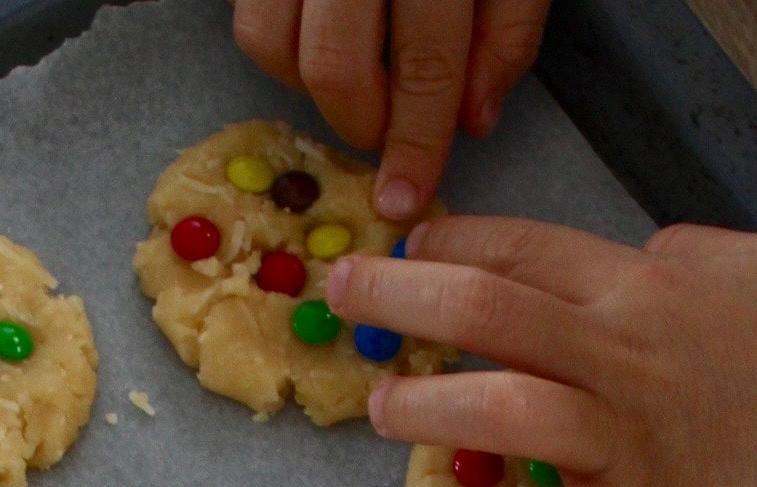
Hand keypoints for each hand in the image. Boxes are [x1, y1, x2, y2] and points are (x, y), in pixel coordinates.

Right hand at [232, 0, 552, 218]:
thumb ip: (508, 22)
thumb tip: (475, 117)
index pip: (426, 64)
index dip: (418, 143)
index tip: (405, 197)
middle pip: (333, 66)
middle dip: (360, 122)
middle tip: (385, 132)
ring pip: (271, 42)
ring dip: (310, 83)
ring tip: (356, 73)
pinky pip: (248, 8)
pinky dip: (280, 38)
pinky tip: (324, 28)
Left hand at [328, 217, 756, 486]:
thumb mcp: (756, 263)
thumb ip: (685, 261)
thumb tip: (646, 259)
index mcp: (642, 286)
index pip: (523, 252)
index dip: (453, 245)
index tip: (410, 249)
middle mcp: (616, 354)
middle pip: (484, 311)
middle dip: (400, 299)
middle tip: (348, 298)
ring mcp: (621, 439)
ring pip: (498, 414)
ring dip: (427, 412)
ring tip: (386, 413)